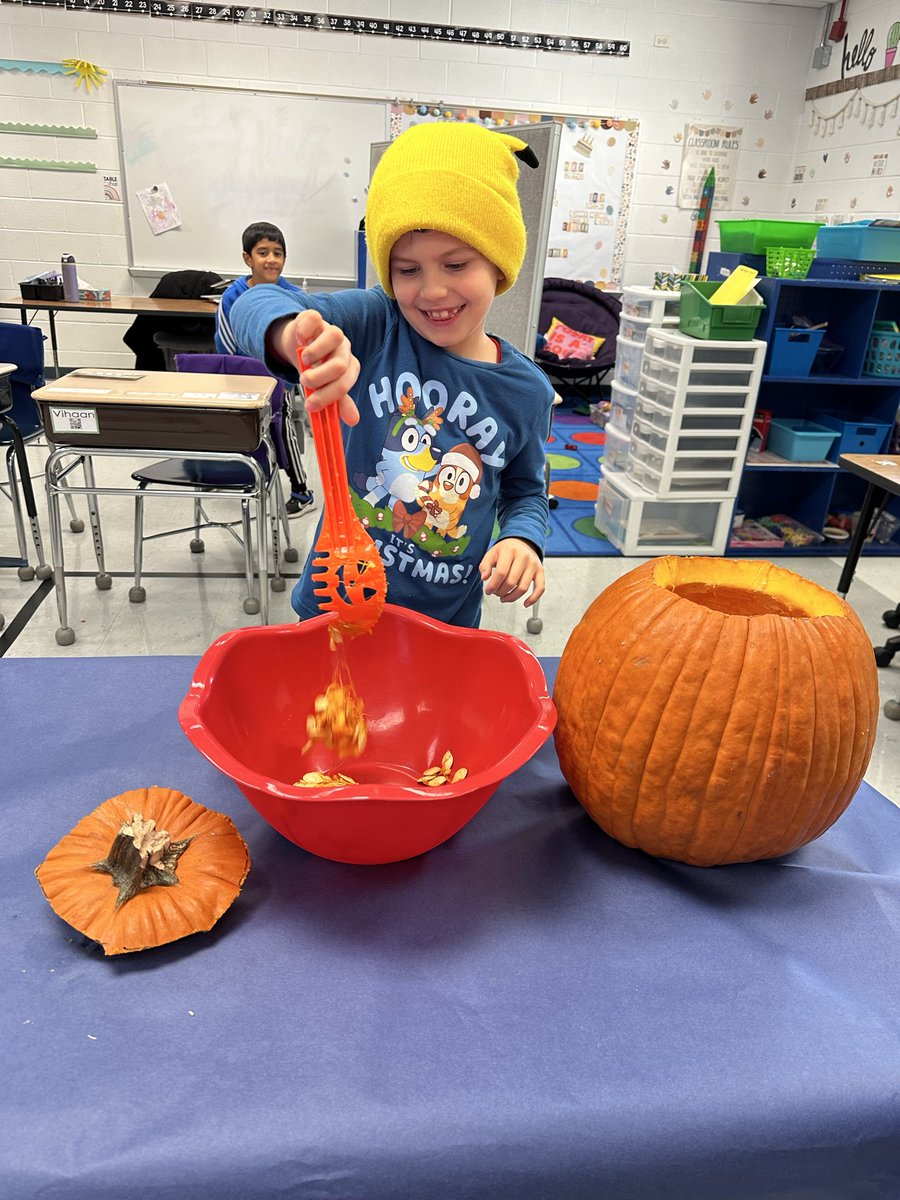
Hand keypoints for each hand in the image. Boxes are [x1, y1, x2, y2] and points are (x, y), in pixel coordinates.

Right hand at [270, 308, 360, 424]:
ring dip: (315, 353)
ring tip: (303, 361)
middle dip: (320, 378)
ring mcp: (330, 331)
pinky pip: (314, 319)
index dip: (328, 396)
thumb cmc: (314, 367)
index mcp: (348, 367)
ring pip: (334, 337)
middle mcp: (343, 349)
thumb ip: (338, 403)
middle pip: (340, 364)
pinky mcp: (315, 318)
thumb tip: (353, 420)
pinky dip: (304, 332)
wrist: (298, 345)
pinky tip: (299, 341)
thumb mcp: (325, 386)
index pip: (345, 383)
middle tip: (305, 382)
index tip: (311, 405)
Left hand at [480, 538, 544, 607]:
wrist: (521, 542)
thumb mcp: (492, 553)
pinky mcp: (540, 571)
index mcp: (510, 551)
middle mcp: (524, 557)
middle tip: (495, 593)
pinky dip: (533, 598)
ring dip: (512, 597)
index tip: (488, 591)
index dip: (493, 585)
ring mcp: (533, 564)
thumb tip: (484, 578)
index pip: (501, 573)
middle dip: (500, 592)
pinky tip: (525, 604)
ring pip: (523, 588)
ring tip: (504, 597)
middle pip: (511, 582)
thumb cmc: (505, 550)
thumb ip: (485, 565)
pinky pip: (540, 588)